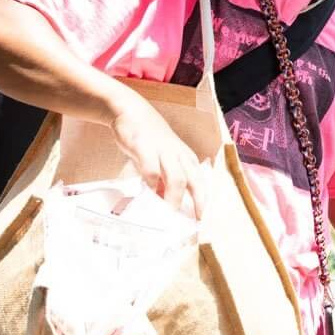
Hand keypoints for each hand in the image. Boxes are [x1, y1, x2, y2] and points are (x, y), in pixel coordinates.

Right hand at [109, 92, 207, 217]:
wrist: (132, 111)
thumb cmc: (150, 139)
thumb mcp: (163, 160)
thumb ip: (165, 181)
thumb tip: (167, 205)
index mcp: (187, 159)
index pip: (200, 183)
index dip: (202, 202)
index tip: (200, 220)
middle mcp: (179, 155)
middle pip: (192, 182)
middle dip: (193, 204)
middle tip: (186, 223)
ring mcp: (163, 151)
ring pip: (176, 178)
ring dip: (173, 198)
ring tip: (167, 214)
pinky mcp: (145, 147)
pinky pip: (152, 170)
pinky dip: (152, 185)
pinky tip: (147, 195)